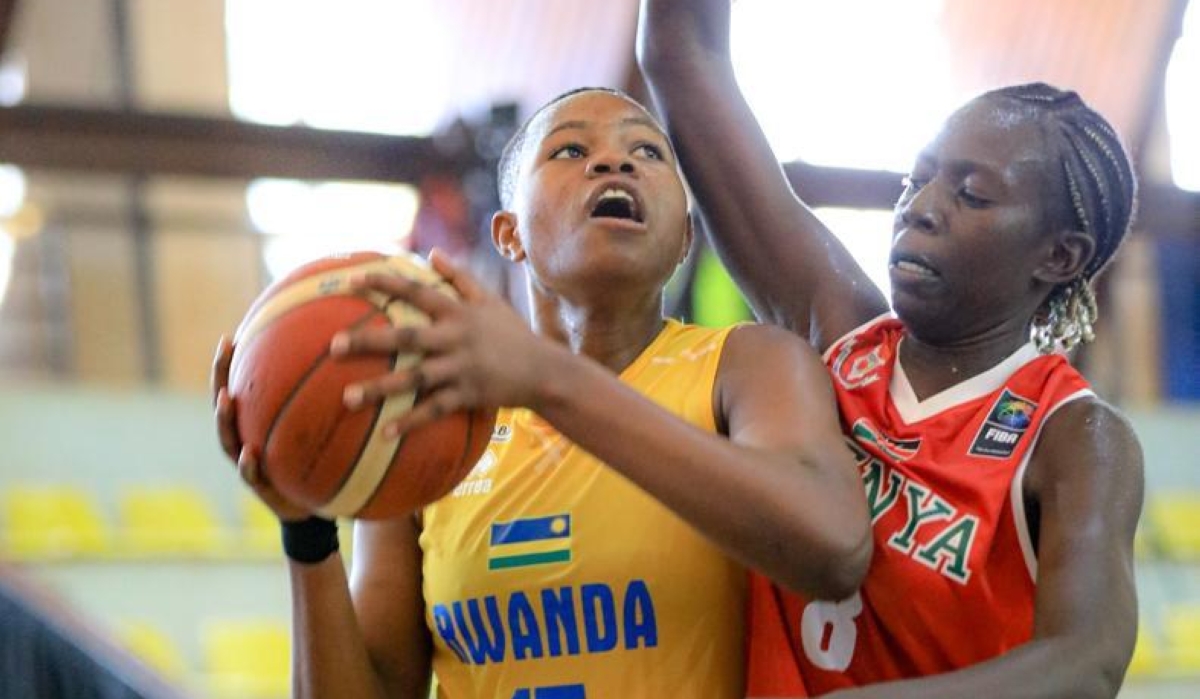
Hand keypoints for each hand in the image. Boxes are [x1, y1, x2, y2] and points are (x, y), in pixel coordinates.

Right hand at [210, 335, 309, 521]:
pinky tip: (249, 454)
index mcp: (258, 422)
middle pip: (225, 405)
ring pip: (228, 437)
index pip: (240, 387)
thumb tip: (346, 363)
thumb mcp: (323, 430)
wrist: (316, 505)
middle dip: (220, 378)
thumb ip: (326, 402)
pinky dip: (247, 464)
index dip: (232, 364)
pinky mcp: (259, 487)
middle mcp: (247, 438)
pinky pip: (250, 475)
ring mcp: (248, 462)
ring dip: (225, 418)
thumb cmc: (318, 461)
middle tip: (223, 354)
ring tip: (225, 399)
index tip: (232, 336)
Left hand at [331, 250, 554, 437]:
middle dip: (369, 340)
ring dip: (379, 389)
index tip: (352, 278)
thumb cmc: (513, 334)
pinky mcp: (468, 396)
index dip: (385, 283)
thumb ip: (460, 278)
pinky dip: (409, 423)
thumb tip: (432, 254)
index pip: (416, 292)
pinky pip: (433, 411)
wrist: (544, 372)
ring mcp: (461, 369)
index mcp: (458, 312)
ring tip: (347, 397)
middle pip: (406, 337)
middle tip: (335, 346)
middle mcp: (456, 338)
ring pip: (414, 379)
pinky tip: (384, 434)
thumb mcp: (490, 301)